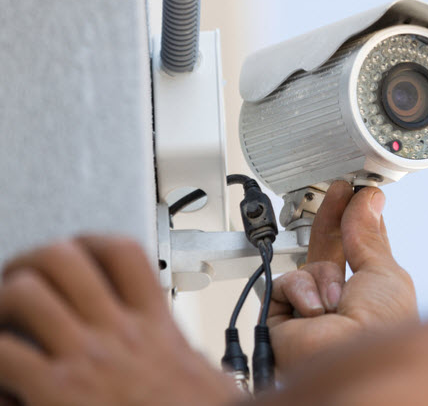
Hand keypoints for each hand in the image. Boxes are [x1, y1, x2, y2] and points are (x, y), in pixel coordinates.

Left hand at [0, 236, 238, 405]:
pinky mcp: (56, 390)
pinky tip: (4, 378)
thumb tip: (177, 352)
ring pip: (24, 293)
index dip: (88, 242)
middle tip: (20, 284)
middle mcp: (118, 333)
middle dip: (29, 264)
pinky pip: (1, 351)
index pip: (122, 253)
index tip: (75, 255)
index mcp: (155, 327)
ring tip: (3, 326)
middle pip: (63, 257)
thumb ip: (181, 351)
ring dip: (2, 304)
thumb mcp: (203, 372)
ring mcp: (86, 358)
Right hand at [268, 181, 418, 371]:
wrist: (350, 359)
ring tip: (336, 303)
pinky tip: (314, 312)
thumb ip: (368, 235)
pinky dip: (300, 292)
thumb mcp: (384, 273)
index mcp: (372, 296)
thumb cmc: (381, 331)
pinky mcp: (282, 321)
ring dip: (323, 278)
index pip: (359, 249)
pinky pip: (284, 282)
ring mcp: (311, 313)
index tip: (357, 193)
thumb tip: (368, 201)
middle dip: (334, 221)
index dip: (357, 220)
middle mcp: (342, 305)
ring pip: (308, 267)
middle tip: (340, 192)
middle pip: (330, 251)